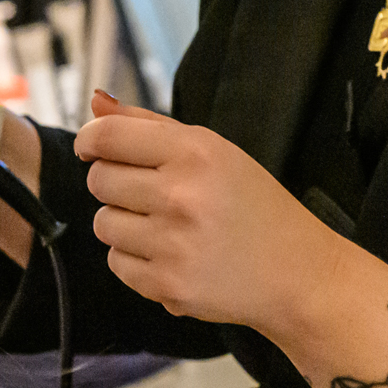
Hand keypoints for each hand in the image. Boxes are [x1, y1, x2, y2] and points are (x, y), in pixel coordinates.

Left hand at [74, 90, 349, 334]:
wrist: (298, 274)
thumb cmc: (254, 206)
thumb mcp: (214, 152)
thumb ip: (149, 124)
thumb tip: (96, 103)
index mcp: (196, 152)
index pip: (108, 136)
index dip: (89, 140)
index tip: (91, 148)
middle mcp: (182, 195)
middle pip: (99, 180)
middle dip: (115, 184)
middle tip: (151, 193)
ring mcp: (174, 244)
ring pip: (102, 223)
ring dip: (124, 224)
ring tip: (167, 227)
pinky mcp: (168, 285)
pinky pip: (116, 262)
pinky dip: (136, 259)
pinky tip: (172, 254)